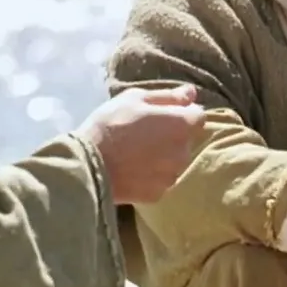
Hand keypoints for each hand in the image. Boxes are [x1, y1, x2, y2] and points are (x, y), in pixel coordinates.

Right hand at [76, 84, 205, 204]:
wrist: (88, 166)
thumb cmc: (110, 124)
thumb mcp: (135, 99)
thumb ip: (168, 96)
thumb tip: (192, 93)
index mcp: (182, 125)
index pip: (198, 116)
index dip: (182, 113)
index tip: (163, 114)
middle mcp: (184, 152)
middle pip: (186, 140)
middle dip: (172, 135)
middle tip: (143, 133)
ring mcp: (172, 176)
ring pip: (174, 162)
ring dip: (164, 156)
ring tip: (136, 153)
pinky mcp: (158, 194)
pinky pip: (161, 180)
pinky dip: (152, 175)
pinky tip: (132, 170)